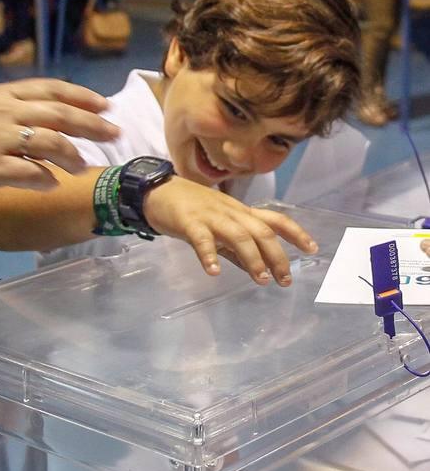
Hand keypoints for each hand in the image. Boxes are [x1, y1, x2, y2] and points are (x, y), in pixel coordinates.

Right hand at [0, 79, 119, 207]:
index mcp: (0, 95)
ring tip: (83, 167)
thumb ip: (7, 111)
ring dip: (72, 156)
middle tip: (114, 134)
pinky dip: (45, 179)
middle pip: (59, 114)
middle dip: (92, 124)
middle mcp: (2, 112)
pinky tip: (52, 185)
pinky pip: (29, 173)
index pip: (51, 89)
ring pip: (50, 143)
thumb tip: (41, 121)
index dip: (82, 97)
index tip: (105, 105)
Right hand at [143, 177, 316, 285]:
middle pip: (261, 231)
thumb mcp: (217, 227)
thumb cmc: (189, 210)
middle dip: (276, 255)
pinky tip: (213, 272)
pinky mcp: (189, 222)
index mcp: (240, 212)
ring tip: (260, 279)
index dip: (295, 232)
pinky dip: (209, 255)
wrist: (157, 191)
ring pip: (238, 235)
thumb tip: (258, 270)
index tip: (312, 248)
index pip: (274, 219)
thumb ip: (236, 250)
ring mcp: (211, 216)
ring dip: (252, 258)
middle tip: (285, 279)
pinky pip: (202, 239)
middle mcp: (230, 212)